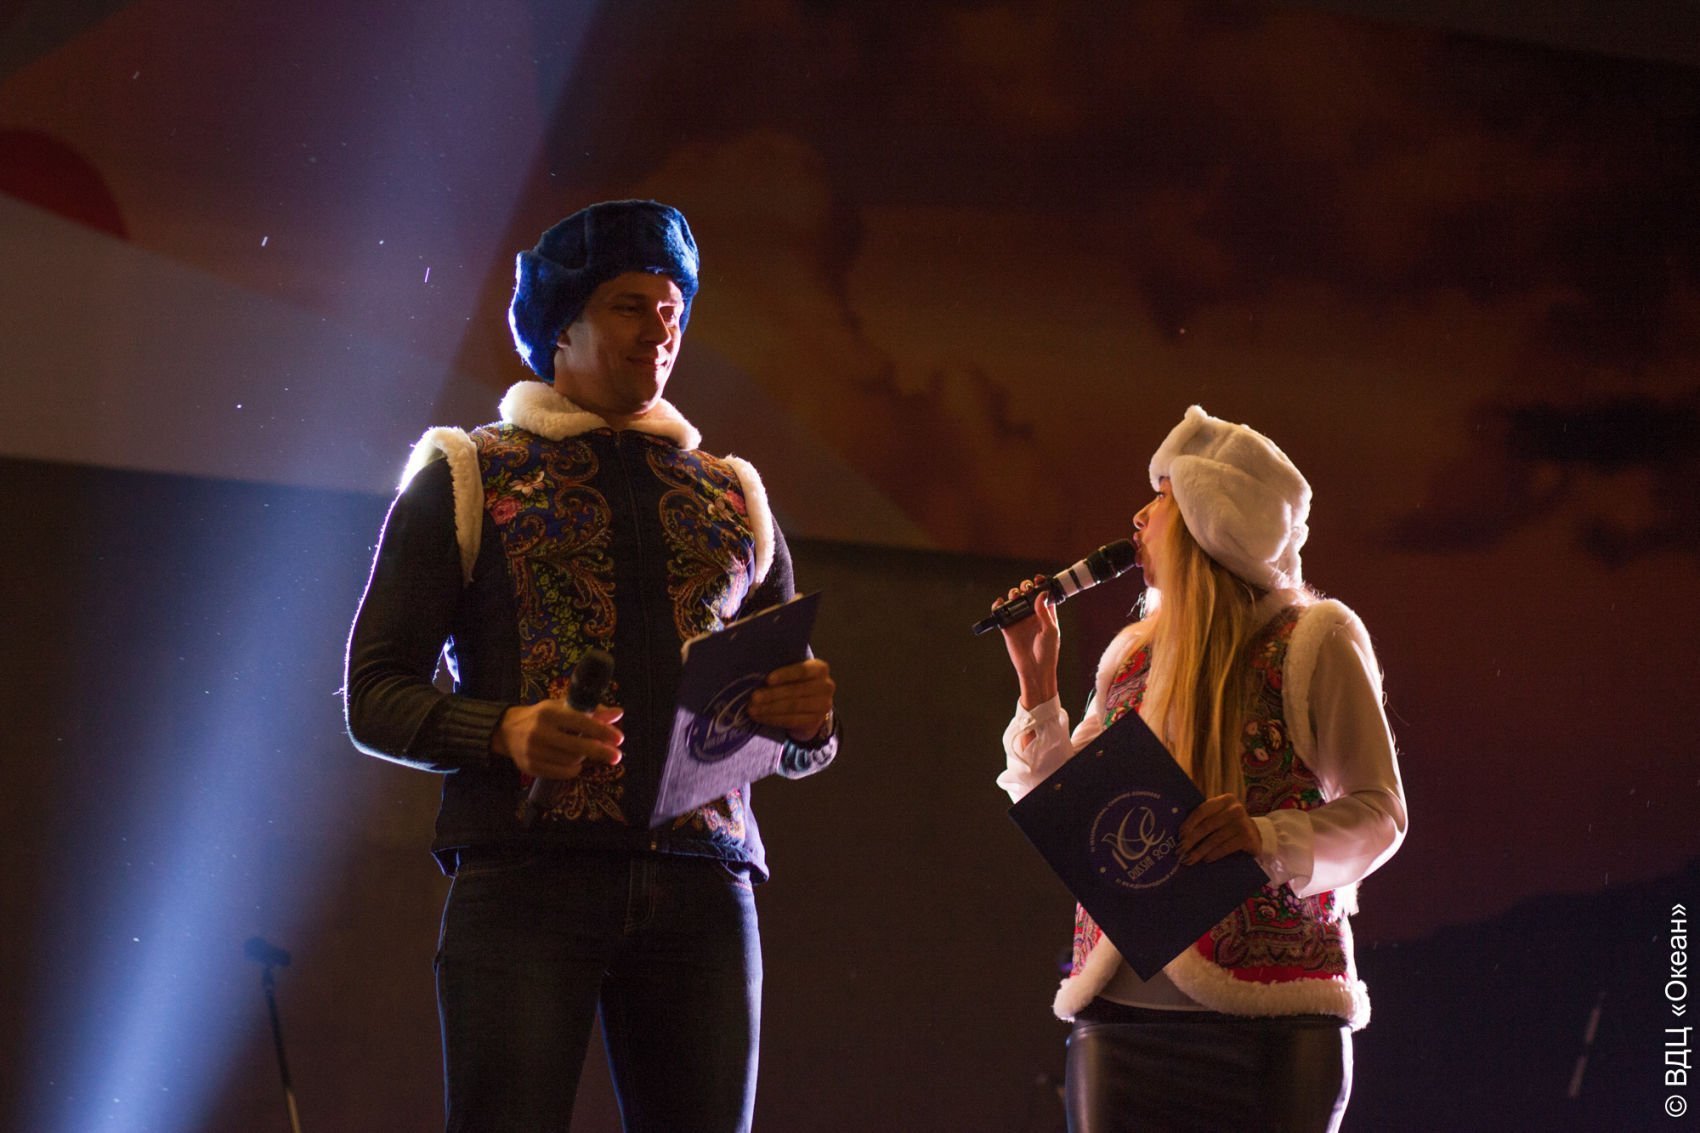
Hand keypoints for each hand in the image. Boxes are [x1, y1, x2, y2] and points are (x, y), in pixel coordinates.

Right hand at [492, 701, 623, 779]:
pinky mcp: (530, 767)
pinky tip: (575, 763)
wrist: (507, 730)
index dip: (602, 731)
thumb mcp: (563, 707)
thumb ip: (591, 711)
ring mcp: (533, 751)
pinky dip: (573, 769)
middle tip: (617, 756)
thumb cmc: (542, 716)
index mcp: (548, 712)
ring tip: (588, 753)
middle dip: (600, 751)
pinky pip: (560, 773)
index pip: (580, 722)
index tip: (619, 738)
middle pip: (577, 746)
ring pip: (570, 760)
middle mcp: (539, 731)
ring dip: (585, 758)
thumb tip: (618, 714)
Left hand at [748, 658, 835, 742]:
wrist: (811, 708)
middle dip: (772, 694)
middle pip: (795, 690)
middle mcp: (826, 686)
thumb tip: (758, 673)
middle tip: (753, 697)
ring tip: (752, 709)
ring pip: (792, 707)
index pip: (802, 670)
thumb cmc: (797, 684)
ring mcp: (823, 705)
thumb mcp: (794, 673)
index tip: (768, 680)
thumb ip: (783, 671)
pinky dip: (773, 719)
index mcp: (820, 669)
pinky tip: (760, 717)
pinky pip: (791, 720)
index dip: (785, 675)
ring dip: (769, 708)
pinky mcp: (815, 721)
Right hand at [996, 574, 1059, 708]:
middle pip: (1027, 594)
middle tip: (1026, 588)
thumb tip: (1040, 594)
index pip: (1042, 594)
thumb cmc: (1048, 652)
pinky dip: (998, 605)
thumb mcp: (1051, 631)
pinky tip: (1001, 603)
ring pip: (1014, 601)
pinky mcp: (1008, 627)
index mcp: (1046, 613)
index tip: (1038, 579)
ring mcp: (1019, 620)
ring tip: (1015, 596)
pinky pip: (1001, 613)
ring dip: (1013, 594)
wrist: (1035, 670)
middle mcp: (1032, 614)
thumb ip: (1045, 612)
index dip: (1040, 584)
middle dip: (1025, 587)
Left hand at [1177, 794, 1258, 864]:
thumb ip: (1205, 818)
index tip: (1179, 835)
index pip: (1202, 810)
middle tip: (1180, 850)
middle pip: (1207, 825)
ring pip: (1215, 838)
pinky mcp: (1247, 838)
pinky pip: (1225, 847)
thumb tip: (1180, 833)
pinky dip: (1214, 854)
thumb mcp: (1220, 816)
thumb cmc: (1231, 825)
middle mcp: (1235, 809)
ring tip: (1189, 859)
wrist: (1256, 836)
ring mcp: (1243, 823)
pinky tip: (1206, 859)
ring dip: (1200, 850)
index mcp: (1225, 800)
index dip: (1189, 823)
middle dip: (1191, 840)